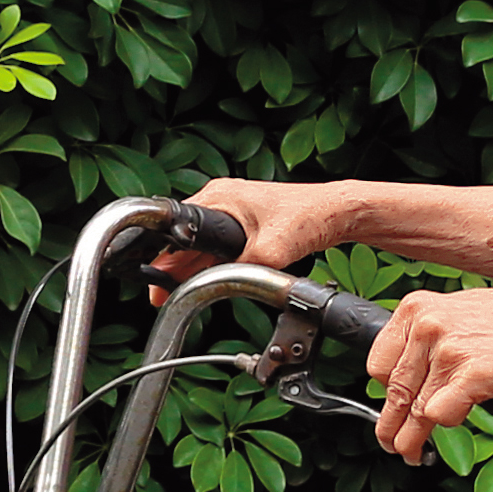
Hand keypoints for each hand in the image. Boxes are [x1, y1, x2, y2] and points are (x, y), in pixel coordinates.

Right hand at [157, 176, 358, 284]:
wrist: (336, 213)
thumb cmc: (309, 215)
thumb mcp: (272, 248)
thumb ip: (245, 267)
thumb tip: (224, 284)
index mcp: (219, 196)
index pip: (177, 226)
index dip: (163, 256)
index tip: (156, 280)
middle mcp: (220, 199)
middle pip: (184, 238)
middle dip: (173, 267)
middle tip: (162, 295)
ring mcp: (231, 211)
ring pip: (200, 245)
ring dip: (191, 267)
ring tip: (177, 292)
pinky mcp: (243, 224)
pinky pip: (217, 247)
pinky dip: (209, 264)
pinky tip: (205, 281)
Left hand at [358, 288, 492, 461]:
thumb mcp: (452, 313)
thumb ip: (423, 341)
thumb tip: (400, 382)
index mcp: (415, 309)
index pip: (378, 364)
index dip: (384, 393)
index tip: (392, 407)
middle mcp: (427, 326)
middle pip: (395, 392)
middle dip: (391, 427)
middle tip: (392, 443)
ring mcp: (449, 350)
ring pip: (417, 410)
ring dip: (413, 439)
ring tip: (414, 452)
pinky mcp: (472, 375)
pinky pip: (440, 415)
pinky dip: (445, 426)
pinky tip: (453, 425)